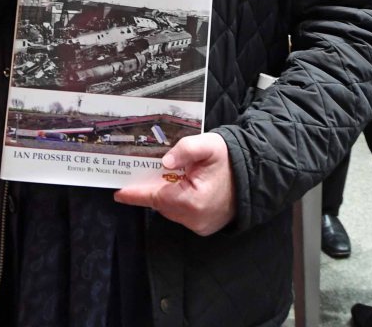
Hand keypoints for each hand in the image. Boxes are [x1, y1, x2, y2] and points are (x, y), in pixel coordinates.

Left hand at [114, 132, 235, 235]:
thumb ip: (185, 149)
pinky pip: (181, 214)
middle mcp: (195, 219)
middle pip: (161, 204)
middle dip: (150, 189)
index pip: (156, 197)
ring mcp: (200, 226)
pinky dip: (176, 200)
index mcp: (193, 201)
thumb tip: (164, 162)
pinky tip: (179, 185)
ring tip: (162, 176)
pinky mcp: (204, 226)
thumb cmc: (229, 159)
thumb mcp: (208, 145)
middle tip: (139, 173)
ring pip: (171, 209)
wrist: (253, 175)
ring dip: (164, 194)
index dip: (136, 194)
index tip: (119, 193)